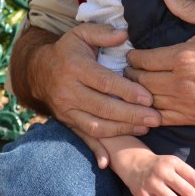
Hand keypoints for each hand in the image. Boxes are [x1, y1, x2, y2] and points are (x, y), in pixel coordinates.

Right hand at [11, 24, 162, 159]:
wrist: (39, 71)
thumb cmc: (68, 50)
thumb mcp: (82, 34)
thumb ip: (103, 33)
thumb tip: (125, 34)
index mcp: (75, 68)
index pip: (105, 83)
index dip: (127, 92)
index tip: (149, 98)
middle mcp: (69, 92)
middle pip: (103, 107)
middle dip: (131, 115)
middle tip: (155, 118)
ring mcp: (67, 110)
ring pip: (96, 126)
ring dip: (122, 130)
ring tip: (145, 129)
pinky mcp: (67, 123)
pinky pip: (82, 138)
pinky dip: (96, 151)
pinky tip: (109, 162)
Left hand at [125, 0, 194, 125]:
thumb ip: (186, 7)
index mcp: (184, 57)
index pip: (143, 60)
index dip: (133, 57)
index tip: (130, 55)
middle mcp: (183, 83)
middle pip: (142, 82)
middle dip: (132, 75)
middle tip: (129, 70)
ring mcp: (189, 104)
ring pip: (150, 101)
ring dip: (139, 94)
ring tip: (135, 87)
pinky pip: (164, 119)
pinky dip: (151, 113)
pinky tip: (150, 105)